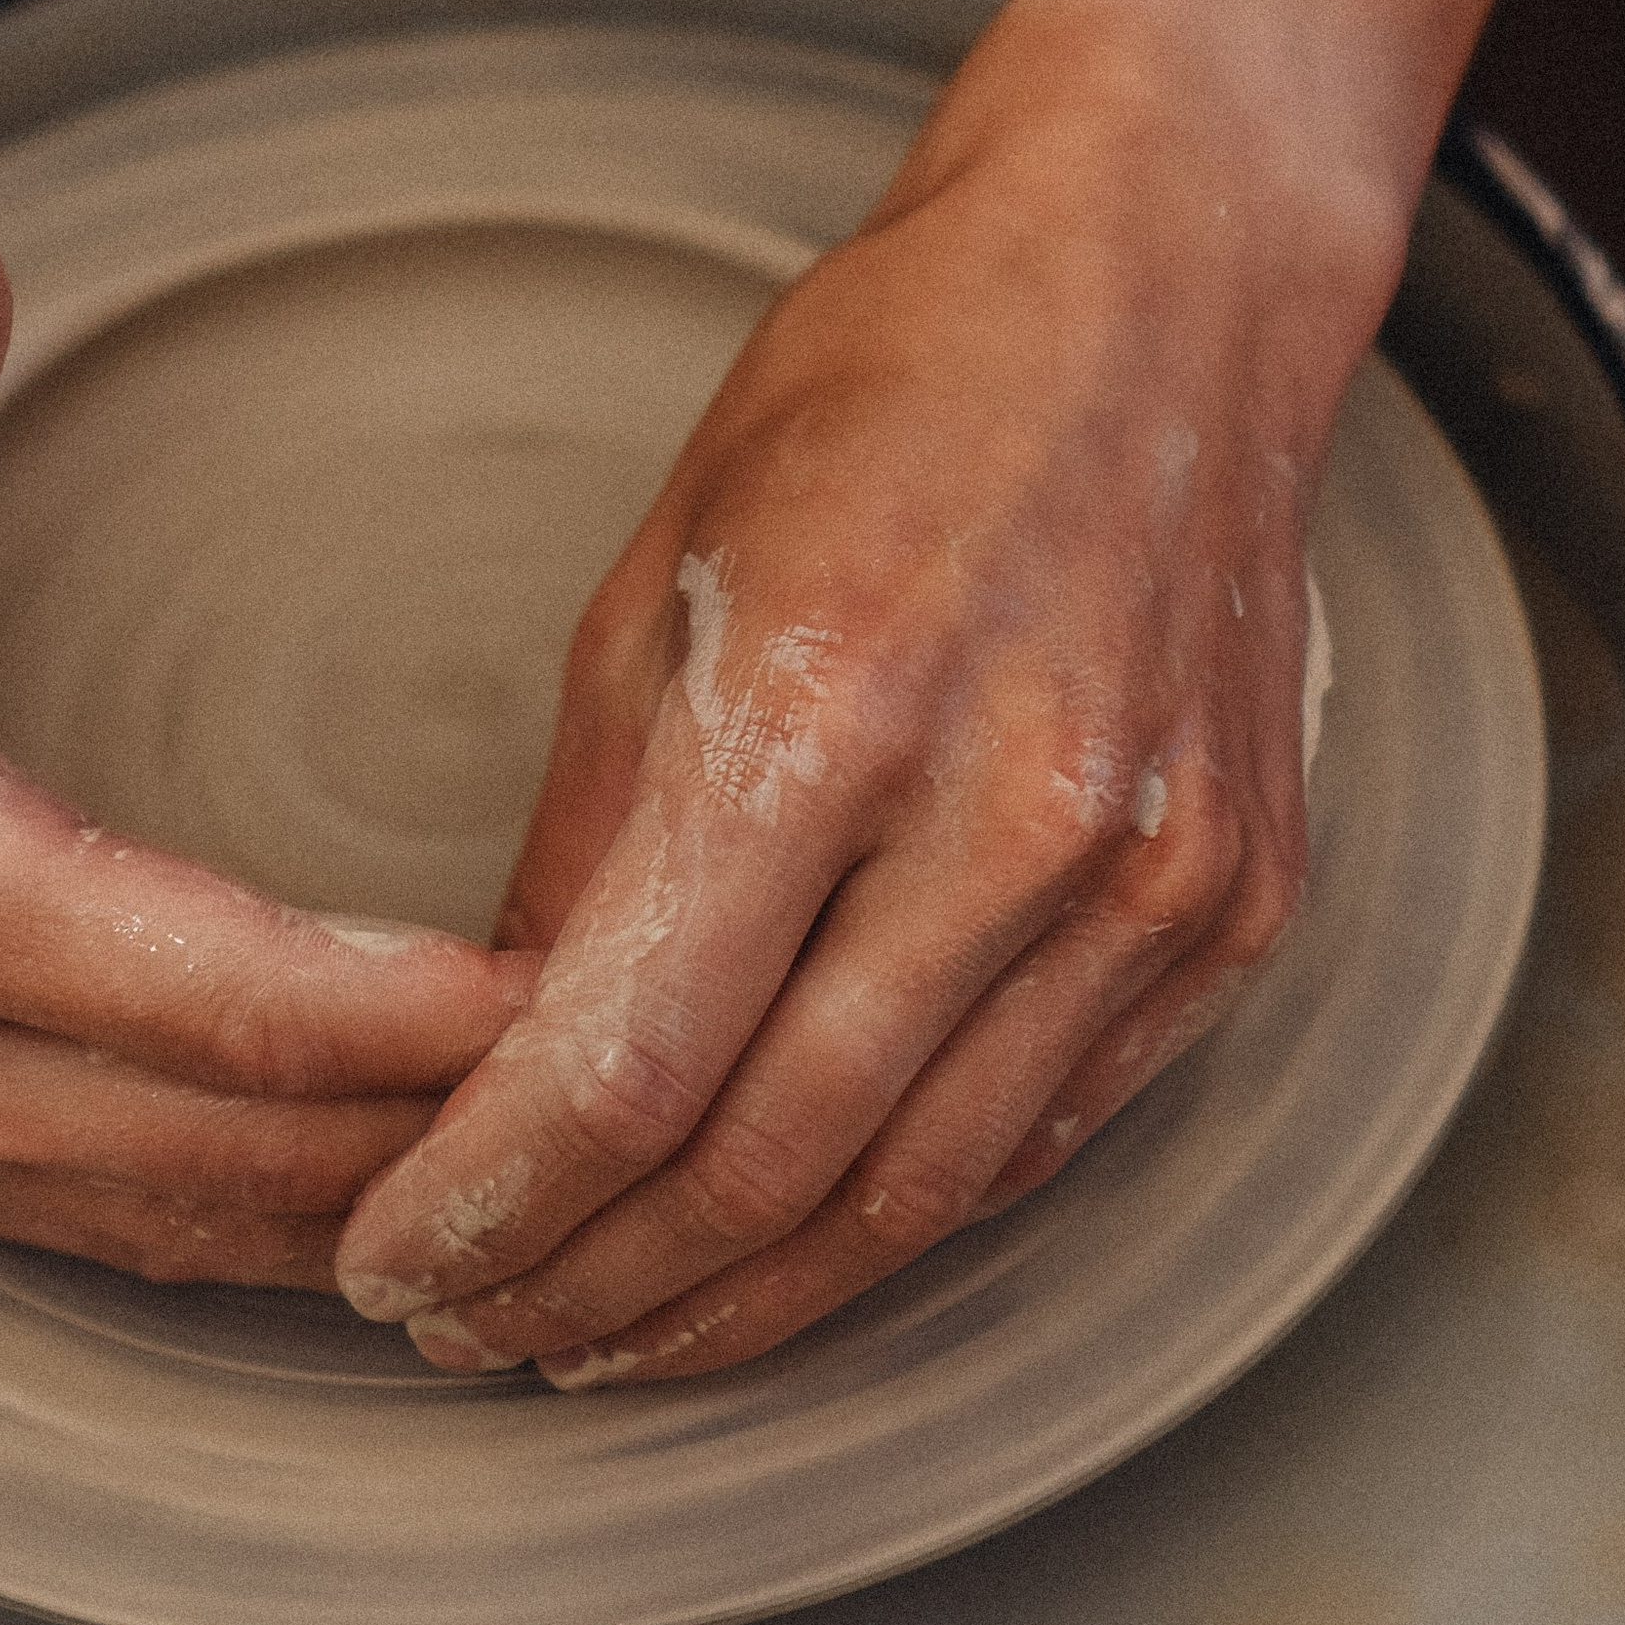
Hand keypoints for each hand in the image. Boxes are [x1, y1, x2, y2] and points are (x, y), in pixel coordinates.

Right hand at [0, 202, 526, 1282]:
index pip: (210, 994)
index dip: (417, 1012)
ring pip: (187, 1219)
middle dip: (448, 1123)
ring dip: (375, 1191)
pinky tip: (388, 1175)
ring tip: (567, 1139)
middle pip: (233, 1143)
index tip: (592, 989)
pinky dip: (263, 1216)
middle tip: (653, 1067)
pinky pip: (113, 1227)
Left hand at [333, 0, 1401, 1378]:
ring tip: (607, 1336)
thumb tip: (508, 1060)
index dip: (488, 1201)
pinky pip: (1044, 1135)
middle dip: (589, 1286)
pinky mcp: (1231, 911)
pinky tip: (787, 1252)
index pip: (627, 1059)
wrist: (1167, 289)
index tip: (393, 1260)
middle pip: (764, 1168)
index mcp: (829, 703)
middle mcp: (1014, 813)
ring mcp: (1149, 879)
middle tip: (476, 1329)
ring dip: (738, 1303)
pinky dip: (896, 1219)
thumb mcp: (665, 573)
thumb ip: (588, 839)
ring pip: (914, 1198)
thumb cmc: (893, 388)